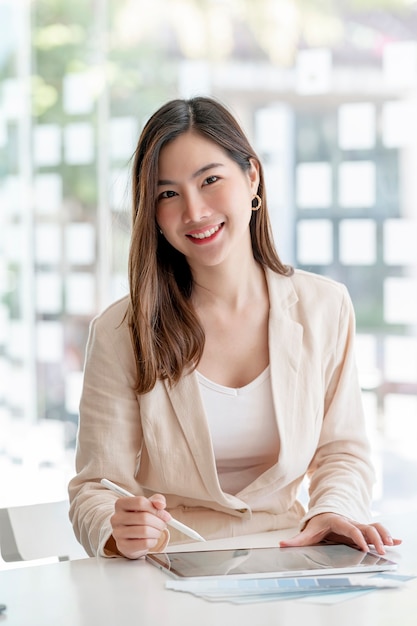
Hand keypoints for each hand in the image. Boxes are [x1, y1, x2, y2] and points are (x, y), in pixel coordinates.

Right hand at [109, 493, 170, 558]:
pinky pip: (144, 543)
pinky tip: (152, 539)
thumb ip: (157, 500)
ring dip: (157, 532)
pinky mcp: (122, 546)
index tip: (164, 515)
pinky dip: (153, 541)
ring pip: (145, 531)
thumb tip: (161, 504)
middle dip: (159, 522)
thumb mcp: (148, 505)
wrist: (131, 537)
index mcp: (120, 504)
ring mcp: (117, 533)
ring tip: (157, 532)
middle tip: (162, 525)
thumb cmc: (140, 517)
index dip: (156, 509)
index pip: (140, 502)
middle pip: (144, 517)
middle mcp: (116, 518)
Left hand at [279, 512, 401, 554]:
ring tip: (391, 545)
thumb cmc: (317, 524)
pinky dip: (388, 535)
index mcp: (337, 521)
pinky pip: (377, 530)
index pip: (350, 528)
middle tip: (381, 550)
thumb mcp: (307, 531)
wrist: (325, 513)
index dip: (357, 537)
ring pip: (374, 526)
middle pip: (366, 527)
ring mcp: (358, 525)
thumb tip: (281, 545)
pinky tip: (398, 542)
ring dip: (384, 534)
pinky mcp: (362, 530)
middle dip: (375, 537)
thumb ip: (296, 540)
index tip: (364, 549)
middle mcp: (350, 522)